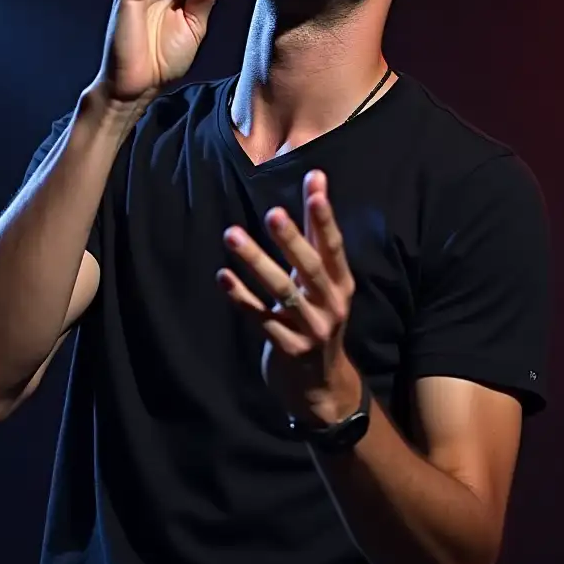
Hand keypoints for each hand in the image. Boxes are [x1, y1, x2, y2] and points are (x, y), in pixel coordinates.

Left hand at [216, 170, 361, 423]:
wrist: (321, 386)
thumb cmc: (318, 317)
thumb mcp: (324, 280)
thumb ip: (317, 232)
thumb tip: (317, 177)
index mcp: (341, 284)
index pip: (333, 246)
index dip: (324, 217)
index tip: (315, 185)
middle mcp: (331, 305)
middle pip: (309, 268)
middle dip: (291, 240)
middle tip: (272, 213)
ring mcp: (311, 329)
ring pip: (282, 292)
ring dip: (256, 262)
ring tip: (232, 235)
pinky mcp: (288, 349)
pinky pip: (261, 319)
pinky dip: (241, 298)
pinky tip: (222, 277)